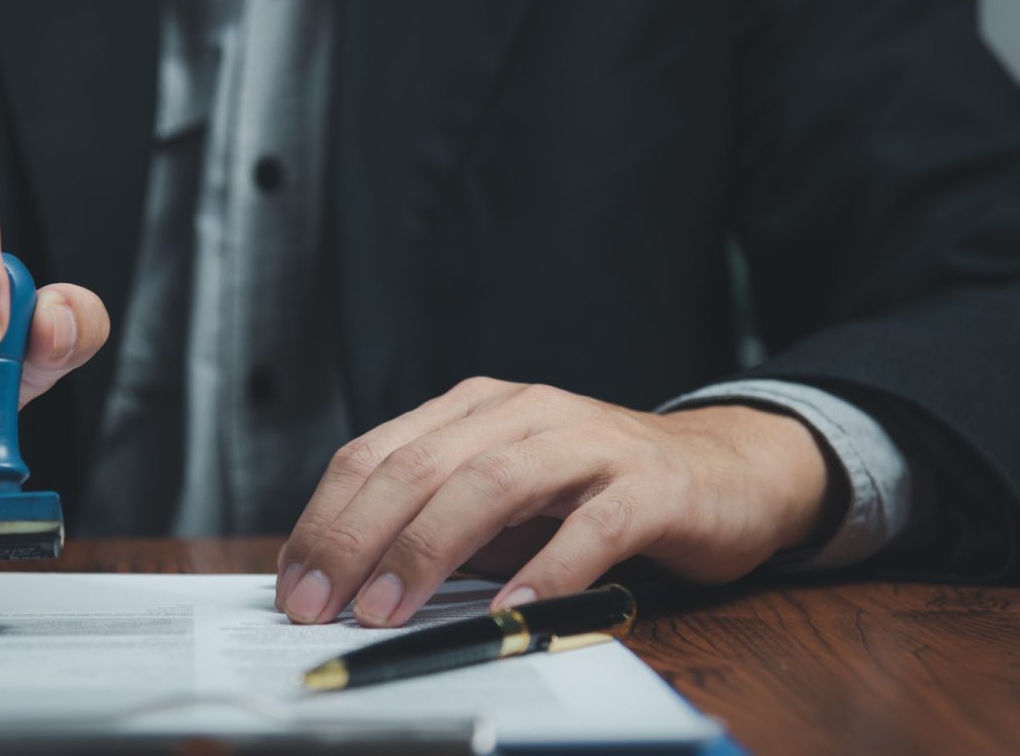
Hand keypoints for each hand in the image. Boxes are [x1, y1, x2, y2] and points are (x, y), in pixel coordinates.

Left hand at [275, 377, 838, 626]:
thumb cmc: (596, 492)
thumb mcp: (504, 500)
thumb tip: (351, 586)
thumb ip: (440, 524)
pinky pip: (590, 527)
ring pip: (493, 482)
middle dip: (359, 537)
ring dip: (430, 548)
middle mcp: (524, 411)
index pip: (379, 452)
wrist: (725, 471)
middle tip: (322, 604)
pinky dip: (543, 570)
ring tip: (389, 610)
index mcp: (476, 408)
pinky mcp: (648, 485)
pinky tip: (506, 610)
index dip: (328, 517)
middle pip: (422, 465)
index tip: (295, 583)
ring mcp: (588, 442)